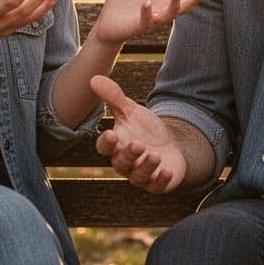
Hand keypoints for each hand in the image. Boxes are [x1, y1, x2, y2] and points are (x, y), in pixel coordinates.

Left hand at [90, 0, 219, 45]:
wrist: (107, 24)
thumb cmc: (124, 4)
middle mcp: (162, 8)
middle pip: (184, 3)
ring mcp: (152, 19)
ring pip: (169, 15)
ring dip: (175, 5)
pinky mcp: (138, 26)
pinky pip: (146, 20)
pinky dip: (148, 12)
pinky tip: (148, 3)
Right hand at [91, 75, 186, 193]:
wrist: (169, 146)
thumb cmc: (145, 129)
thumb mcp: (131, 111)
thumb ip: (113, 97)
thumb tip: (94, 78)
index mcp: (116, 145)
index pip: (105, 147)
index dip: (106, 143)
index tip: (111, 134)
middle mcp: (125, 163)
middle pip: (121, 163)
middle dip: (129, 154)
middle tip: (138, 144)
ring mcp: (141, 175)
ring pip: (138, 176)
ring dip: (145, 167)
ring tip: (154, 155)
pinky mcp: (157, 183)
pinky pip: (156, 186)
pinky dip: (161, 180)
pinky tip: (167, 171)